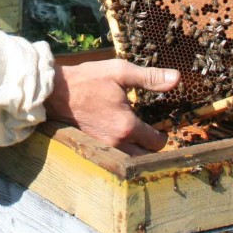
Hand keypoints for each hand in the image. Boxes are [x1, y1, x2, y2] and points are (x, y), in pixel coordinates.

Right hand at [44, 59, 178, 154]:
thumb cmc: (88, 80)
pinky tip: (121, 136)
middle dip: (153, 148)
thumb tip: (176, 79)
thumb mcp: (120, 72)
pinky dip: (124, 152)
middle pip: (145, 158)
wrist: (56, 92)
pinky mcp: (94, 146)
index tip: (162, 126)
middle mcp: (117, 142)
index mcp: (127, 126)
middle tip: (153, 133)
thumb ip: (149, 77)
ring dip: (139, 152)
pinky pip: (116, 157)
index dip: (163, 135)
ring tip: (139, 136)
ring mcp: (104, 147)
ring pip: (131, 160)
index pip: (156, 142)